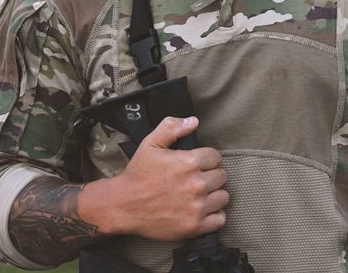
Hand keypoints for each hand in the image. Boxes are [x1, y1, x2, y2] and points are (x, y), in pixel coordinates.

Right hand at [79, 116, 228, 240]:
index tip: (197, 164)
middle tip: (196, 179)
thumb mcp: (150, 144)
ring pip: (223, 197)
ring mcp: (197, 207)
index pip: (216, 157)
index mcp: (188, 162)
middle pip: (221, 176)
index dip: (206, 159)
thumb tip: (192, 121)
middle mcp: (196, 184)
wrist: (124, 205)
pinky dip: (214, 215)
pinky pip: (220, 219)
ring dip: (214, 195)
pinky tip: (202, 210)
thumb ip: (172, 128)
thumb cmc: (137, 175)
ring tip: (199, 195)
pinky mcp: (195, 226)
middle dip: (210, 175)